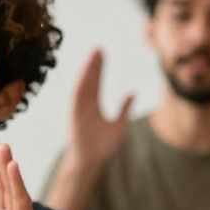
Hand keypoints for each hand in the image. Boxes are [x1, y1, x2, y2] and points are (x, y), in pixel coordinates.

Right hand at [65, 48, 133, 171]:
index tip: (101, 51)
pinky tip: (86, 75)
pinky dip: (81, 87)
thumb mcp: (119, 125)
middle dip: (92, 64)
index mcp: (92, 105)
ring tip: (93, 57)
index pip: (95, 82)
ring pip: (83, 87)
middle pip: (88, 80)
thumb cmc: (102, 146)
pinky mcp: (75, 117)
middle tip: (98, 47)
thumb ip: (125, 109)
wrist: (90, 162)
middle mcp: (83, 105)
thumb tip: (133, 93)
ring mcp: (79, 110)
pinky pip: (78, 100)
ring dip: (87, 72)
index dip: (98, 67)